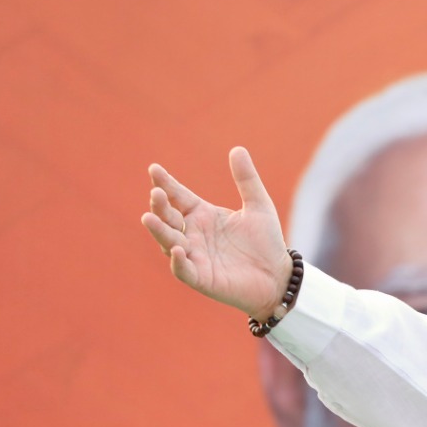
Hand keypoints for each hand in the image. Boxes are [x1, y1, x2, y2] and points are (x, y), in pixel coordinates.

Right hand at [141, 147, 291, 317]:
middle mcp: (192, 234)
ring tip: (148, 218)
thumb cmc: (267, 243)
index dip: (166, 183)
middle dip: (159, 205)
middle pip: (168, 217)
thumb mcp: (259, 207)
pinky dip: (178, 261)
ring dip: (159, 231)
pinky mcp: (201, 278)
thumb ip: (247, 180)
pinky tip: (177, 249)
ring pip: (169, 241)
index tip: (154, 169)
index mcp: (202, 215)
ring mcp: (194, 256)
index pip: (178, 196)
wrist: (278, 276)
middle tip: (156, 193)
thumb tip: (238, 148)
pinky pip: (184, 269)